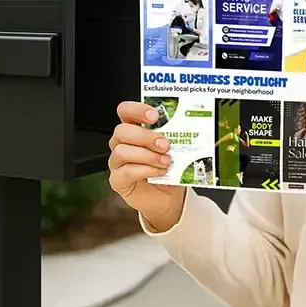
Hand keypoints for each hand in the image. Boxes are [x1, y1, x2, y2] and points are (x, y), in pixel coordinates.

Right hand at [108, 102, 186, 232]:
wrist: (169, 196)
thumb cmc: (169, 168)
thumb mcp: (175, 149)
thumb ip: (175, 137)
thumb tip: (188, 128)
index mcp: (134, 128)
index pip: (126, 111)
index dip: (136, 110)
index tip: (154, 115)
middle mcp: (122, 143)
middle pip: (122, 131)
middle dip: (145, 136)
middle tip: (165, 144)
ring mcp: (117, 162)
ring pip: (122, 151)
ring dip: (148, 155)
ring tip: (166, 161)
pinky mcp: (118, 180)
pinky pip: (126, 172)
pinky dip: (145, 170)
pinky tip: (159, 172)